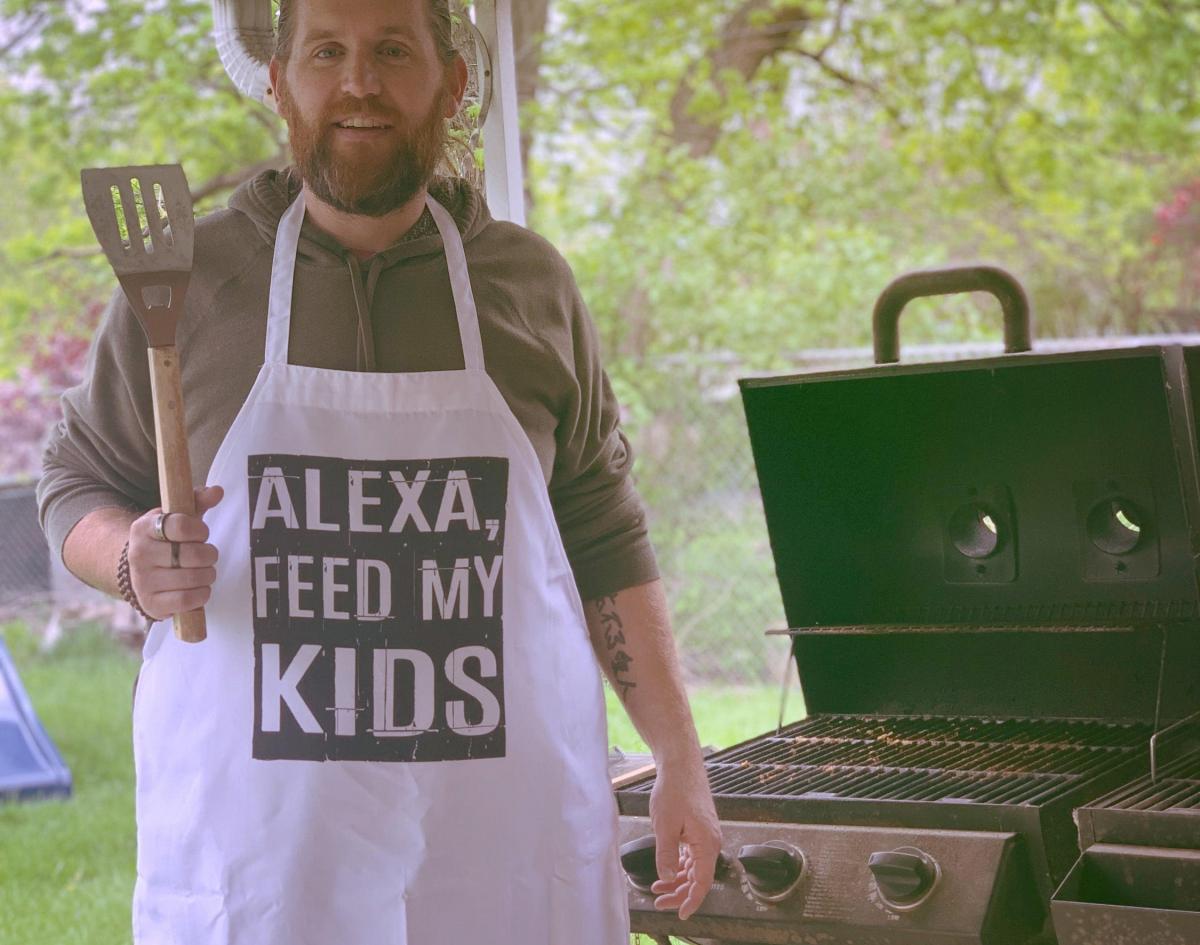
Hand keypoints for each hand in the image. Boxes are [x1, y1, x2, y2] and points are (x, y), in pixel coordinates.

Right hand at [128, 485, 223, 618]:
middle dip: (209, 555)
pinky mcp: (150, 603)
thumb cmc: (167, 540)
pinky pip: (185, 601)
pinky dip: (201, 595)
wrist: (140, 570)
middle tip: (207, 555)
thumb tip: (217, 491)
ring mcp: (142, 581)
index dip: (200, 530)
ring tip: (204, 571)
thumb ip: (197, 501)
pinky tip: (200, 588)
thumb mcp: (178, 517)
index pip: (180, 525)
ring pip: (191, 579)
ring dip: (208, 575)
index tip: (201, 533)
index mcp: (144, 528)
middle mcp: (139, 554)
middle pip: (191, 554)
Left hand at [647, 752, 721, 919]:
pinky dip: (679, 866)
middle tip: (659, 900)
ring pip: (694, 868)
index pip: (703, 883)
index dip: (692, 901)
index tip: (681, 914)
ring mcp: (705, 836)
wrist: (680, 764)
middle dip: (679, 893)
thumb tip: (666, 878)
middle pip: (698, 878)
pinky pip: (691, 856)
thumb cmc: (675, 790)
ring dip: (677, 880)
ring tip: (657, 887)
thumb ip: (666, 854)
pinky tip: (666, 871)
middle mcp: (711, 842)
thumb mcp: (665, 826)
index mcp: (707, 844)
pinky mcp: (698, 830)